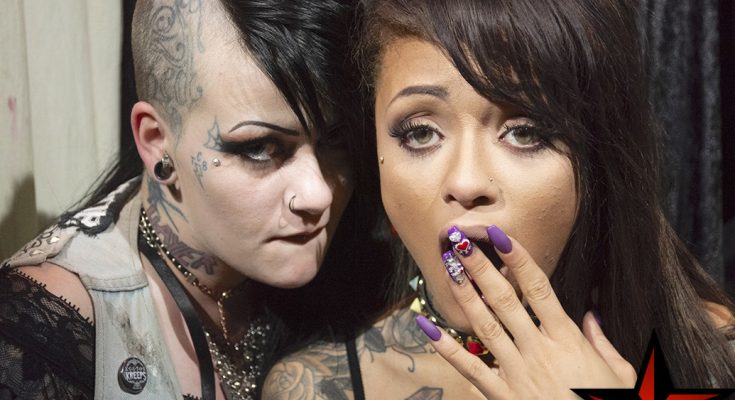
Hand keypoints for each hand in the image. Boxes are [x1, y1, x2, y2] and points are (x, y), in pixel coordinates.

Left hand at [417, 225, 635, 398]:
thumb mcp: (621, 374)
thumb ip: (602, 342)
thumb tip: (591, 315)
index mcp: (568, 340)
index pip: (539, 290)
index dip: (519, 260)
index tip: (500, 236)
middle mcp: (539, 351)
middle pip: (505, 301)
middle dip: (481, 268)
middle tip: (459, 241)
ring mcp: (518, 374)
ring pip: (485, 327)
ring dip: (465, 296)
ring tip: (447, 269)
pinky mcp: (503, 397)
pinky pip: (471, 369)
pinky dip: (448, 349)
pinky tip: (428, 329)